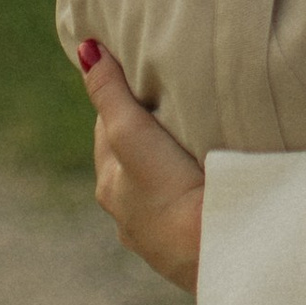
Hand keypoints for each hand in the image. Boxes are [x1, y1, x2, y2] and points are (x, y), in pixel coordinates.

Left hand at [75, 40, 203, 292]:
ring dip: (173, 164)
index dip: (127, 100)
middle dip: (150, 132)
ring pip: (161, 185)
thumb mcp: (132, 136)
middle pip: (135, 158)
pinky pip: (187, 209)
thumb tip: (85, 50)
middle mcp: (128, 215)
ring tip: (200, 139)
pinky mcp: (193, 249)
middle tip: (178, 102)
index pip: (111, 128)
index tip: (148, 77)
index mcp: (110, 187)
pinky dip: (193, 190)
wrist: (220, 254)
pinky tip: (214, 182)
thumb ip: (111, 96)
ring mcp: (161, 236)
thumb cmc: (171, 194)